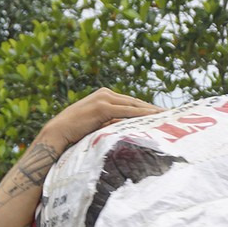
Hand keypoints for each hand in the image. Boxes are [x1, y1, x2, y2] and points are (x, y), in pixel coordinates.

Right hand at [37, 88, 164, 151]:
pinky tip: (154, 118)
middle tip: (170, 114)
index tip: (160, 114)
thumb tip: (125, 130)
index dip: (146, 109)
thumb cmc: (74, 133)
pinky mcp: (103, 106)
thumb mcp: (96, 125)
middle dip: (152, 109)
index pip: (130, 103)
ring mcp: (104, 98)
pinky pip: (128, 111)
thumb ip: (110, 123)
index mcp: (104, 96)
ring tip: (166, 116)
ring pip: (134, 105)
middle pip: (135, 102)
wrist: (58, 132)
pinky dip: (142, 114)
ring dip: (151, 111)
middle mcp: (105, 94)